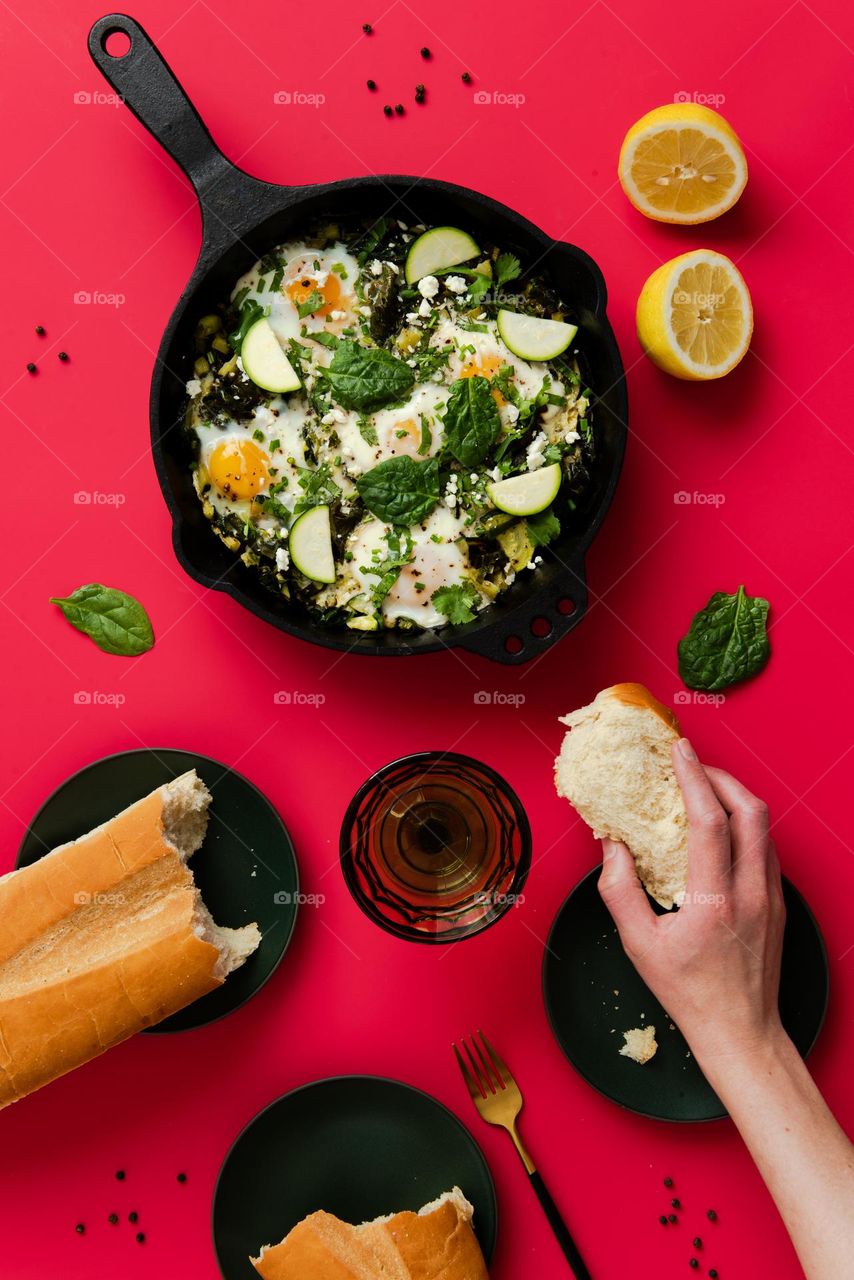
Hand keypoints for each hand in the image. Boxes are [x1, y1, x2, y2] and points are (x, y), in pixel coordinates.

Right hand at [597, 737, 787, 1073]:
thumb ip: (618, 890)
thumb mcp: (638, 945)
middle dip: (720, 776)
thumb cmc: (688, 993)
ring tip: (702, 789)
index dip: (693, 778)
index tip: (679, 752)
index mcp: (714, 901)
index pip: (710, 821)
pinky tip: (719, 828)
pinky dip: (744, 825)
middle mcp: (751, 892)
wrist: (740, 1032)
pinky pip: (766, 847)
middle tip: (691, 764)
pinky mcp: (778, 902)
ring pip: (763, 826)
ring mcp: (771, 896)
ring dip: (734, 798)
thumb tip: (611, 844)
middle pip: (749, 810)